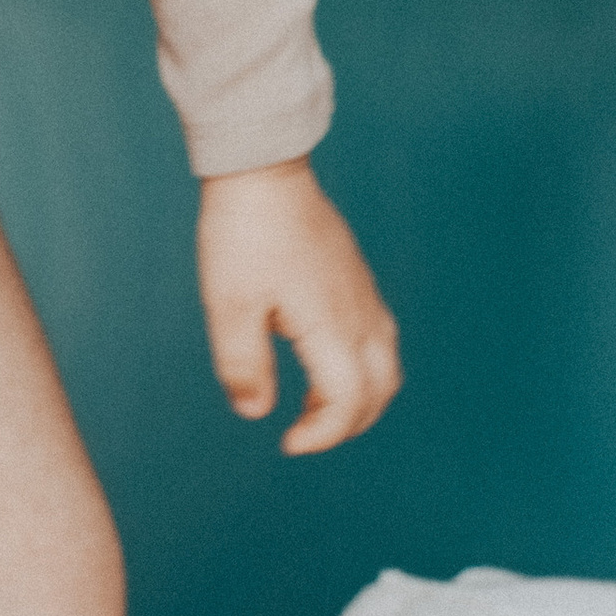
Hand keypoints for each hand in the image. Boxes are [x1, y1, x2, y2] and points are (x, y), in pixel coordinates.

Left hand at [196, 162, 400, 456]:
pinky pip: (379, 340)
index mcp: (332, 324)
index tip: (287, 442)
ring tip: (313, 408)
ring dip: (358, 399)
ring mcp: (363, 296)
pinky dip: (360, 371)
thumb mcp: (229, 306)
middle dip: (347, 425)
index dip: (323, 434)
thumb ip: (243, 366)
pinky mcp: (357, 282)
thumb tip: (257, 411)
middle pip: (381, 390)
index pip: (350, 401)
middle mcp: (359, 314)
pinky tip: (320, 366)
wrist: (263, 172)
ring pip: (386, 366)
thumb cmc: (243, 235)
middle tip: (303, 435)